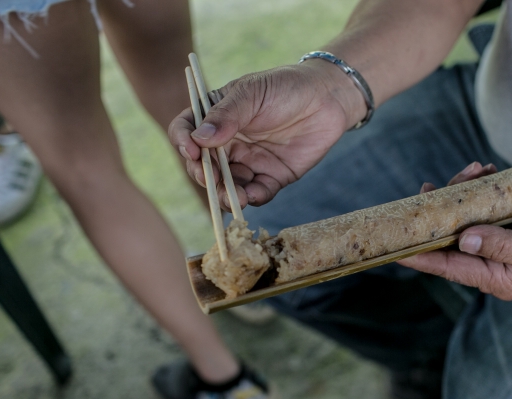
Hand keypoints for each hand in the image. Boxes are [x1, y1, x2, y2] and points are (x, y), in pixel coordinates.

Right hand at [168, 61, 365, 210]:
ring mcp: (249, 161)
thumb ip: (226, 115)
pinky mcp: (272, 177)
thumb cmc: (287, 87)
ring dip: (226, 194)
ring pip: (228, 185)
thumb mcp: (252, 92)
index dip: (182, 141)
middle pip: (204, 165)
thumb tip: (199, 138)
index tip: (191, 150)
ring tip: (233, 197)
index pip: (187, 130)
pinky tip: (252, 196)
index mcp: (216, 116)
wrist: (328, 99)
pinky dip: (253, 197)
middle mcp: (228, 142)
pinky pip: (258, 193)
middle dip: (204, 175)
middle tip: (211, 179)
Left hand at [399, 163, 511, 299]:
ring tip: (473, 170)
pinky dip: (477, 189)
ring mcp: (493, 245)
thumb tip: (465, 240)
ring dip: (461, 194)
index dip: (419, 257)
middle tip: (432, 188)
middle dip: (438, 213)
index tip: (393, 249)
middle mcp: (488, 264)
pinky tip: (484, 171)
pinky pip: (478, 208)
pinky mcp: (500, 227)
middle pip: (449, 240)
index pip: (448, 267)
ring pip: (461, 220)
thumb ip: (503, 246)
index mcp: (495, 277)